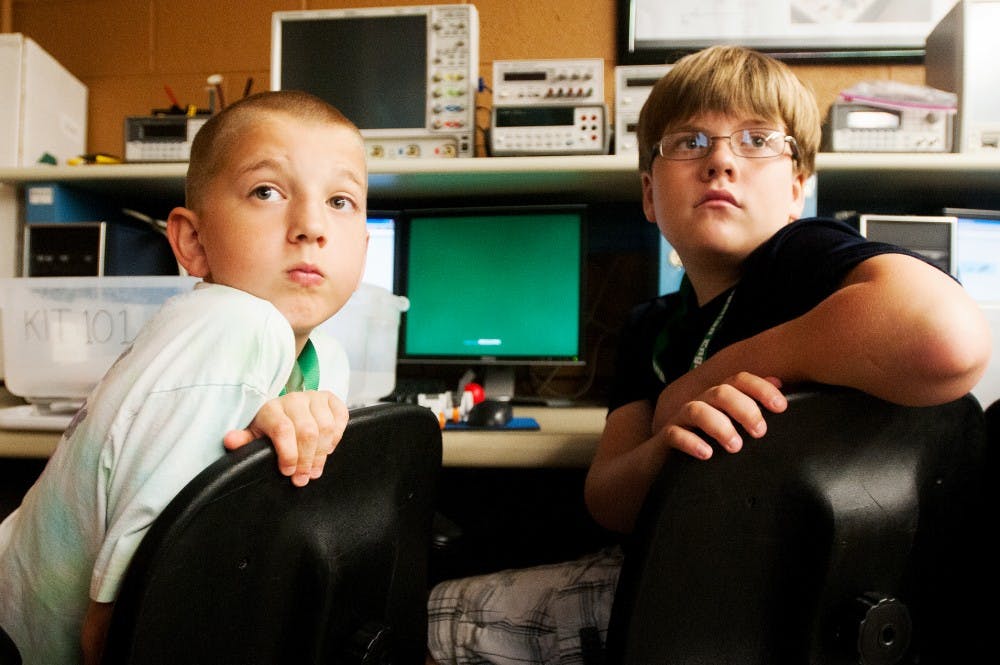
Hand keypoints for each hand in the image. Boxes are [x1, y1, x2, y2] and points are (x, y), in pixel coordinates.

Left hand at [223, 390, 347, 486]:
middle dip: (307, 460)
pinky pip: (341, 416)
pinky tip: (328, 448)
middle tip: (304, 478)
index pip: (283, 429)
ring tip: (315, 469)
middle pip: (308, 431)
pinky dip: (338, 435)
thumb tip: (230, 441)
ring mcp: (315, 397)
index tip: (289, 472)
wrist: (287, 410)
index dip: (289, 454)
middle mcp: (294, 400)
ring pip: (326, 426)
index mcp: (272, 409)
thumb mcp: (255, 436)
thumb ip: (244, 440)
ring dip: (323, 452)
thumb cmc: (271, 427)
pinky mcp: (331, 398)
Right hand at [654, 372, 786, 459]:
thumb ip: (752, 405)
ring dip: (719, 425)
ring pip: (697, 409)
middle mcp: (700, 403)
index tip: (781, 407)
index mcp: (718, 398)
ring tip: (735, 446)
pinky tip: (706, 454)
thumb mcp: (730, 425)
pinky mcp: (665, 438)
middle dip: (744, 409)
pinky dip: (691, 442)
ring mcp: (680, 420)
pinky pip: (675, 434)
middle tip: (760, 432)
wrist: (659, 462)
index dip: (761, 388)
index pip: (739, 381)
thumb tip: (780, 383)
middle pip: (721, 392)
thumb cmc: (703, 442)